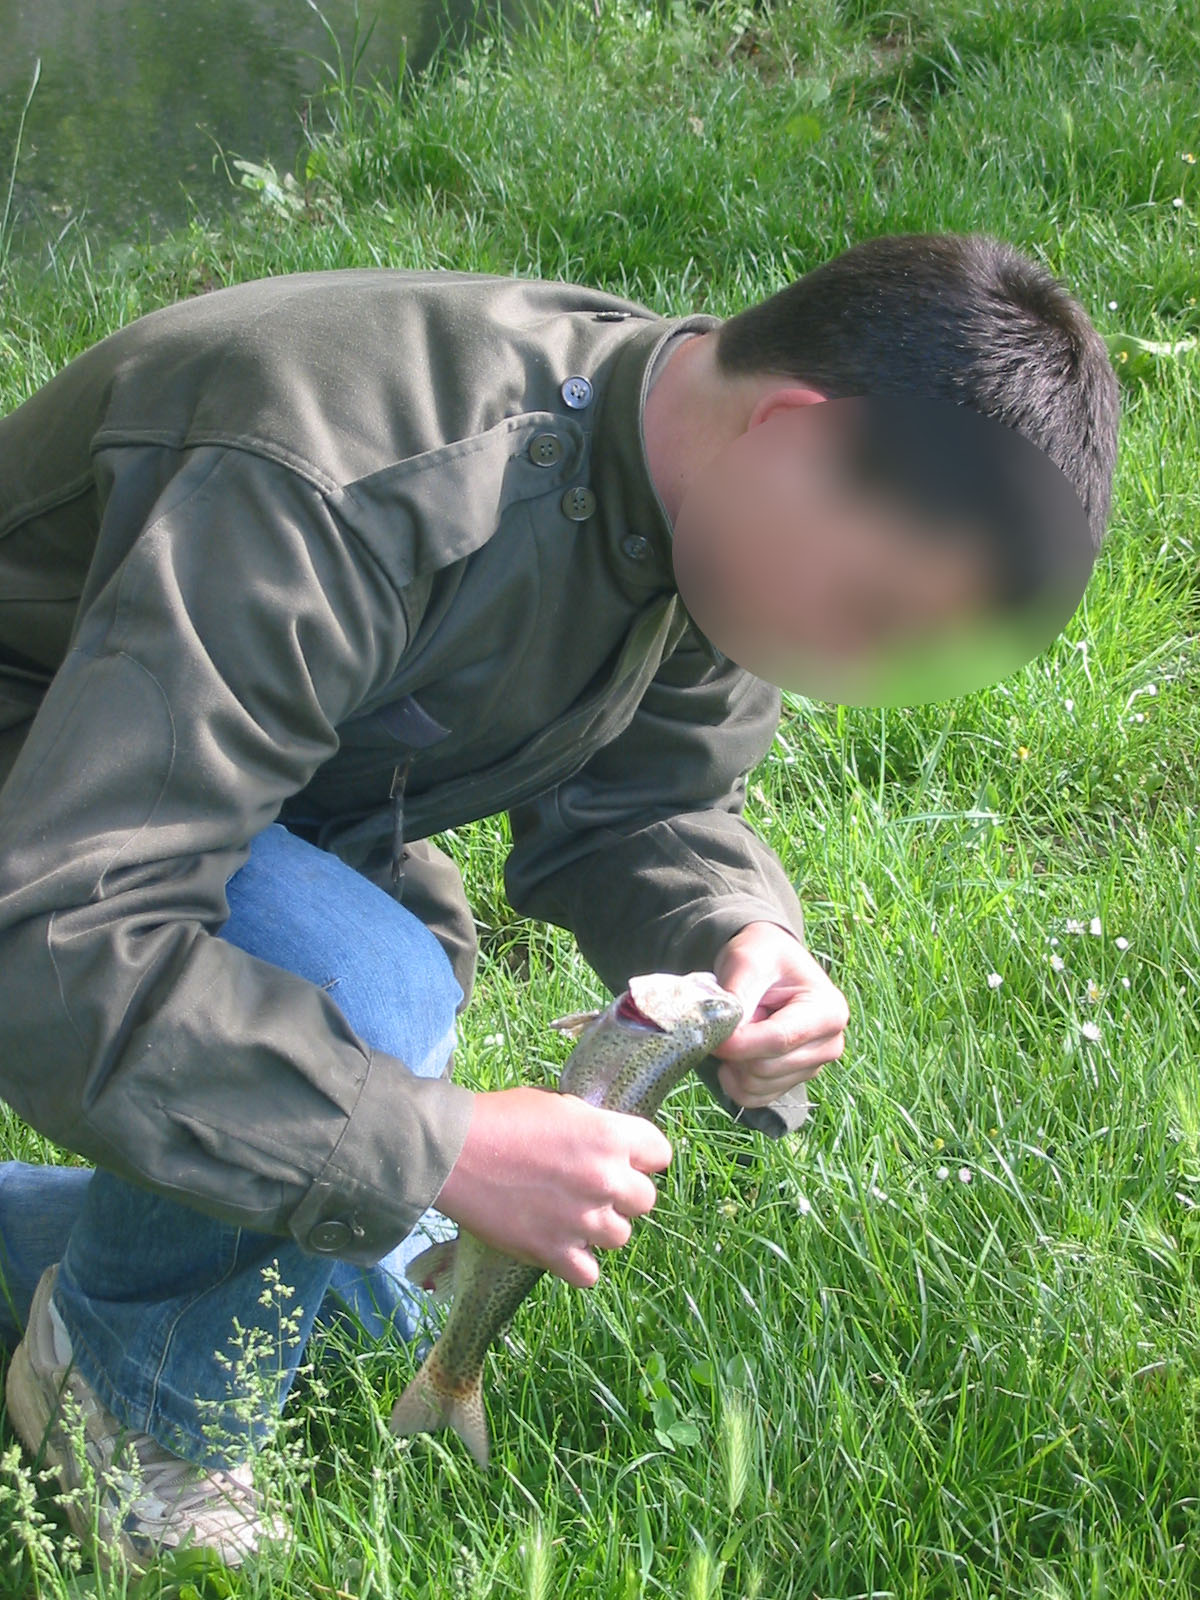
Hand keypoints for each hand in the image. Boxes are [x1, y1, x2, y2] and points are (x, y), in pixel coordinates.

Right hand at [435, 1086, 671, 1287]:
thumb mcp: (559, 1106)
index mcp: (610, 1136)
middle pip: (645, 1200)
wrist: (454, 1152)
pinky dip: (577, 1264)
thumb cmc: (501, 1119)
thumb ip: (594, 1129)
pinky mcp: (553, 1251)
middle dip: (621, 1194)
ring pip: (620, 1237)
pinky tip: (560, 1245)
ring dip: (599, 1228)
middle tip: (590, 1188)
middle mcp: (605, 1180)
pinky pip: (589, 1274)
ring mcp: (582, 1220)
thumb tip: (609, 1146)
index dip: (642, 1156)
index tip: (625, 1160)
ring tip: (570, 1215)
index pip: (660, 1154)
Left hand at [711, 922, 847, 1106]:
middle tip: (725, 1022)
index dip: (740, 1043)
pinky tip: (732, 1056)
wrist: (767, 964)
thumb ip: (738, 995)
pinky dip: (735, 1082)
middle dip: (735, 1051)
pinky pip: (755, 1098)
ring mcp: (812, 1066)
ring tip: (736, 1031)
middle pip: (767, 1067)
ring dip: (733, 1065)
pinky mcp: (791, 1081)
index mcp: (829, 1011)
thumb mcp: (748, 960)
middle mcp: (829, 1044)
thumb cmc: (763, 954)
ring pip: (757, 1086)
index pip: (779, 1040)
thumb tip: (725, 1036)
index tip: (713, 1036)